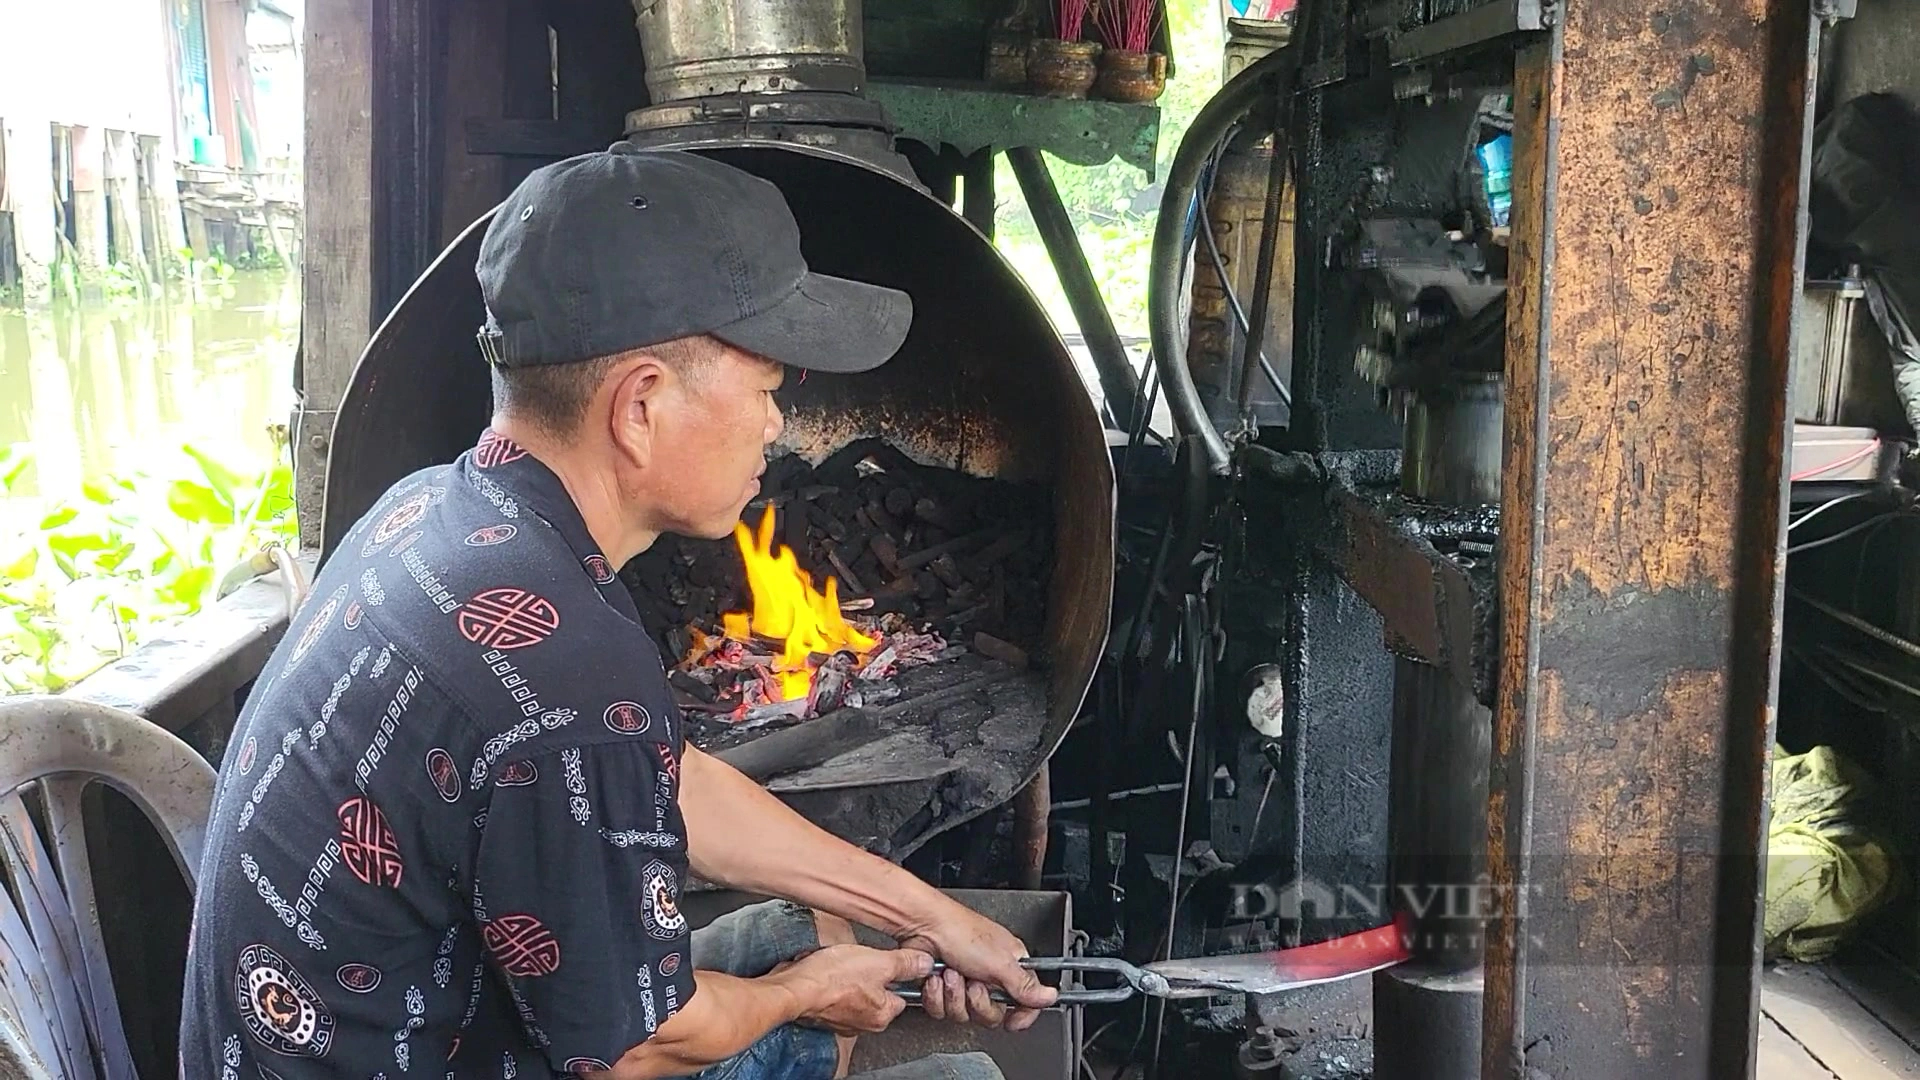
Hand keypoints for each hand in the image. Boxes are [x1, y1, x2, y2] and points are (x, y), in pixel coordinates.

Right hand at [771, 943, 933, 1035]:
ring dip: (851, 977)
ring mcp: (842, 1020)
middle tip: (862, 961)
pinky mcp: (823, 1013)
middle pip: (879, 994)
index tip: (889, 962)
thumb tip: (925, 963)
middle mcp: (863, 1024)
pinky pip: (835, 995)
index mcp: (882, 1014)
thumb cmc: (831, 979)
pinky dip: (832, 983)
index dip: (897, 974)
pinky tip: (828, 971)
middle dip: (871, 975)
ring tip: (843, 964)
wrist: (793, 987)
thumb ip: (906, 963)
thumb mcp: (878, 961)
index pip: (902, 994)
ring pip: (856, 993)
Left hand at [898, 904, 1057, 1031]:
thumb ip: (1026, 986)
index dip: (1021, 1015)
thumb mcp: (1000, 962)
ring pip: (964, 1015)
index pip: (1025, 1001)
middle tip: (974, 983)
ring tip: (952, 973)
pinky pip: (941, 1010)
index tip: (1013, 1022)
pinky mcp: (942, 988)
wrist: (922, 926)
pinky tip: (936, 978)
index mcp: (1010, 966)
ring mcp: (965, 983)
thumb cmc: (960, 931)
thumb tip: (1050, 996)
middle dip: (978, 1002)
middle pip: (992, 1014)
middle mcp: (989, 976)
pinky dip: (936, 996)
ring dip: (954, 996)